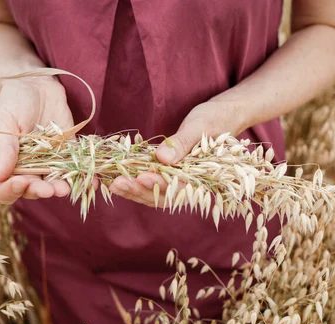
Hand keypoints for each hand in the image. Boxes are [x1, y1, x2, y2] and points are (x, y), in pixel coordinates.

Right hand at [0, 76, 73, 204]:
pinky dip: (85, 179)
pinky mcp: (69, 155)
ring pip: (55, 185)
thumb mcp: (5, 123)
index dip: (11, 190)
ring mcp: (50, 164)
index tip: (21, 182)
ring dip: (61, 189)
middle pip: (32, 190)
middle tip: (49, 189)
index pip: (5, 189)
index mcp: (7, 164)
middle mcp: (28, 169)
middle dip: (41, 191)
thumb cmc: (14, 102)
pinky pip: (77, 171)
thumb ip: (4, 149)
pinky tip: (93, 183)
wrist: (37, 85)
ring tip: (65, 189)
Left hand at [109, 101, 239, 206]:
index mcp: (203, 177)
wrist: (221, 116)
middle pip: (163, 196)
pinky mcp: (167, 174)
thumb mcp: (199, 127)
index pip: (179, 187)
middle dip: (140, 190)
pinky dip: (135, 183)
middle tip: (118, 184)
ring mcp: (178, 181)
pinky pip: (151, 184)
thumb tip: (162, 159)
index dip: (159, 184)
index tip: (141, 177)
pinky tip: (118, 180)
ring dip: (134, 190)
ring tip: (113, 185)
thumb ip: (182, 144)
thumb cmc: (214, 118)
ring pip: (154, 194)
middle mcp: (190, 184)